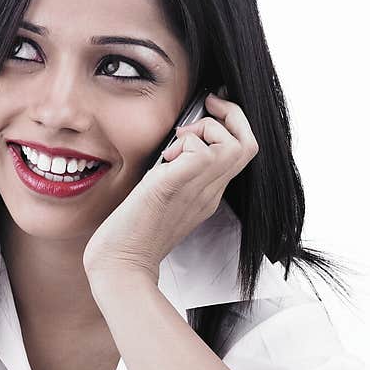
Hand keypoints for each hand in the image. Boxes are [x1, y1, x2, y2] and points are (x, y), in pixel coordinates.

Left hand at [82, 90, 259, 284]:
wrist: (121, 263)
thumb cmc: (132, 233)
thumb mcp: (161, 197)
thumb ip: (174, 174)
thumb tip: (173, 148)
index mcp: (207, 194)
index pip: (240, 153)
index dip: (231, 127)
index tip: (210, 113)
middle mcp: (210, 192)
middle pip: (248, 145)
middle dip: (233, 115)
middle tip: (208, 106)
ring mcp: (199, 190)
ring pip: (236, 144)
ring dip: (209, 128)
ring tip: (178, 142)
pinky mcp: (177, 185)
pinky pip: (204, 150)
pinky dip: (188, 142)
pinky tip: (166, 158)